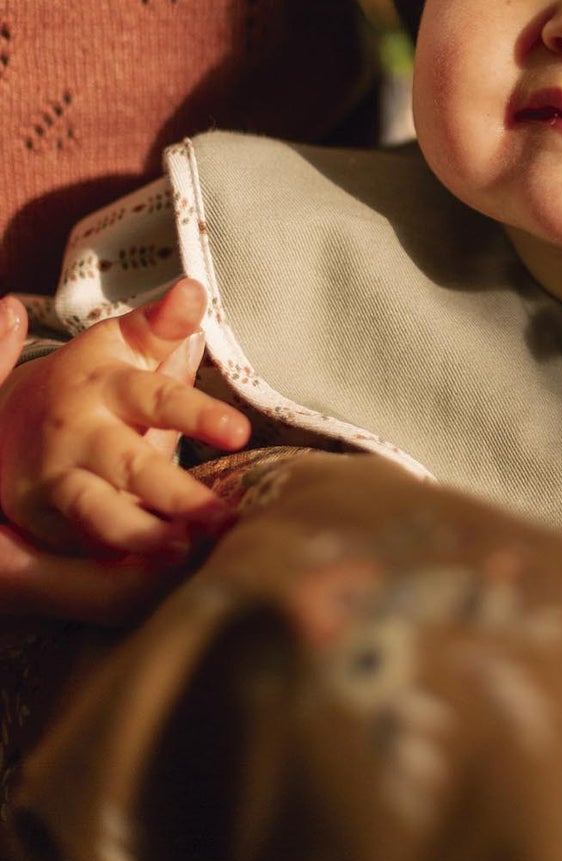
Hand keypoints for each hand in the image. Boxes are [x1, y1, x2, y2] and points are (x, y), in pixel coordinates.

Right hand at [0, 280, 249, 558]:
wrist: (9, 416)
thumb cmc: (96, 378)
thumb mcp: (123, 343)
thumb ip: (161, 324)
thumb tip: (192, 288)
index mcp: (108, 385)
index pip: (158, 399)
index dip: (197, 415)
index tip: (239, 431)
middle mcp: (83, 433)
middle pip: (131, 465)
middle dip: (176, 493)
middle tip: (222, 516)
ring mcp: (63, 477)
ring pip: (99, 511)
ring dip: (140, 532)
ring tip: (183, 549)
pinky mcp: (51, 513)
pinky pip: (84, 541)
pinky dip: (115, 557)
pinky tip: (152, 572)